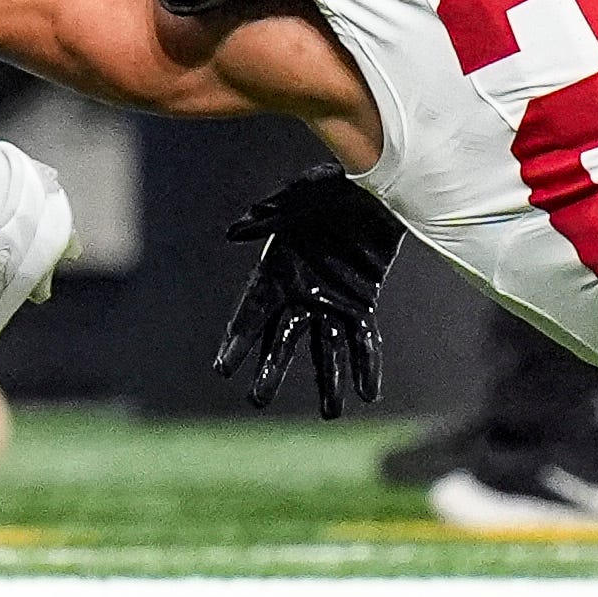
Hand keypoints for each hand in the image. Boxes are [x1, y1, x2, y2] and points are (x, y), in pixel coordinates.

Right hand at [213, 166, 399, 417]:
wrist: (375, 182)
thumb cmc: (331, 186)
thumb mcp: (298, 195)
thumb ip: (268, 214)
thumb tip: (235, 230)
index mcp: (278, 269)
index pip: (252, 311)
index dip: (238, 339)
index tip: (222, 368)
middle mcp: (301, 293)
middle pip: (283, 340)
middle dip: (272, 370)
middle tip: (258, 400)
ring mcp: (332, 300)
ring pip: (326, 350)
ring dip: (329, 382)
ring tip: (331, 414)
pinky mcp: (361, 301)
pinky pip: (364, 339)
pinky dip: (367, 366)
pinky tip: (368, 393)